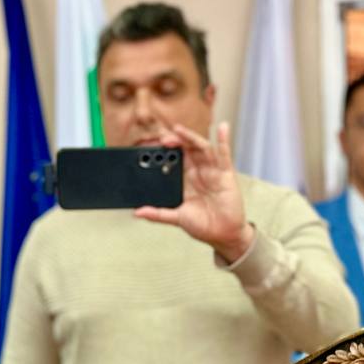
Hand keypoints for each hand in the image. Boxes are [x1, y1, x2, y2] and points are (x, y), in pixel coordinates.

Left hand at [134, 122, 253, 262]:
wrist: (222, 235)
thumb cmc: (202, 225)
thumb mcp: (177, 218)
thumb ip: (158, 214)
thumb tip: (137, 213)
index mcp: (185, 179)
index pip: (173, 159)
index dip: (163, 152)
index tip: (150, 148)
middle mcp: (198, 171)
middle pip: (185, 149)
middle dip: (174, 141)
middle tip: (162, 138)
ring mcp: (212, 171)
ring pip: (201, 148)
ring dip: (190, 137)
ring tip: (178, 130)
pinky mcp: (226, 173)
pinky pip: (224, 154)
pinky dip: (224, 139)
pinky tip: (223, 128)